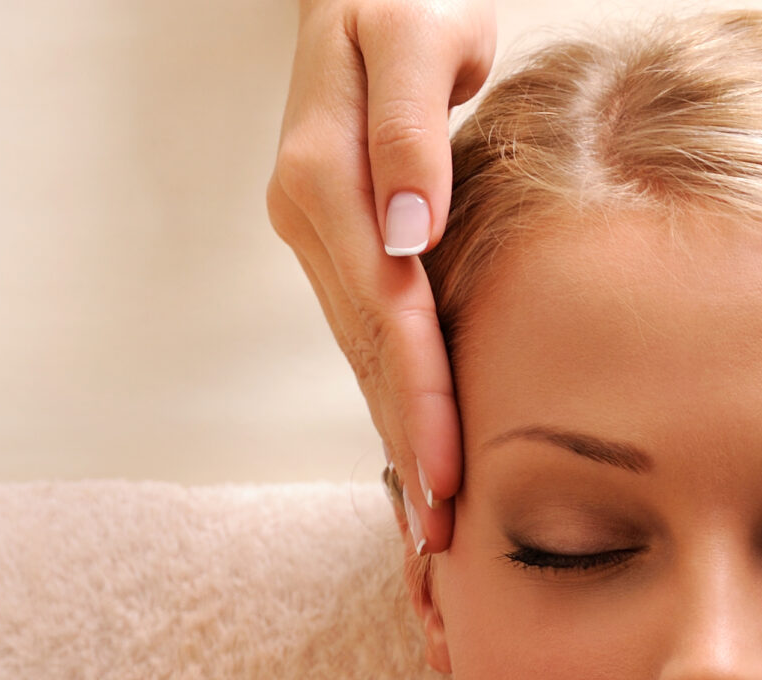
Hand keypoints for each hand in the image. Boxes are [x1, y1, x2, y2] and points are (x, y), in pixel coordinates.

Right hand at [268, 0, 495, 554]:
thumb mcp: (414, 38)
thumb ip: (410, 134)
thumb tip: (409, 236)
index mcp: (325, 181)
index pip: (385, 314)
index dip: (419, 401)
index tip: (448, 478)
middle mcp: (312, 220)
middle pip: (371, 356)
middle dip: (408, 453)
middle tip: (442, 547)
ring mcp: (323, 239)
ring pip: (368, 360)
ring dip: (399, 449)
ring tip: (431, 537)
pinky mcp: (345, 248)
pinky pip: (374, 340)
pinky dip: (398, 407)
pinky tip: (421, 471)